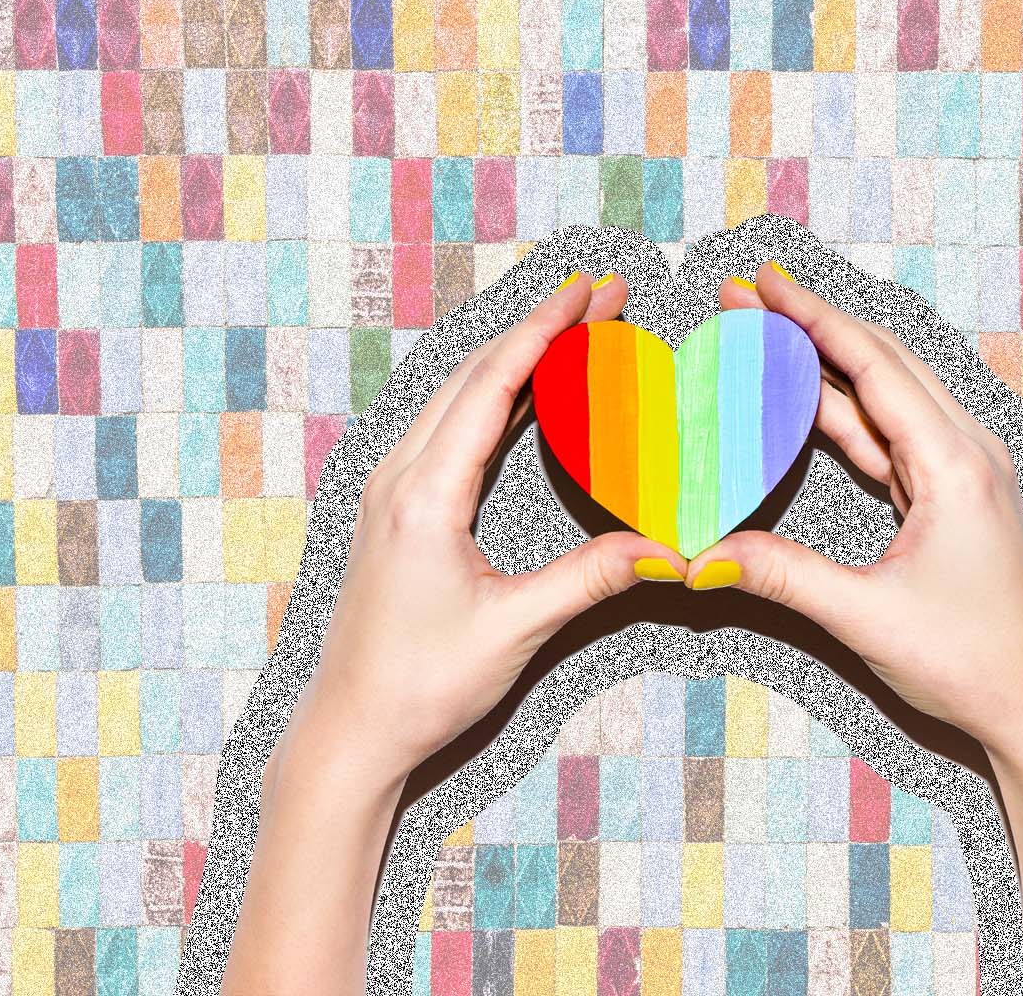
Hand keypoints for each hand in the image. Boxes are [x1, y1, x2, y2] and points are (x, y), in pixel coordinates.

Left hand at [290, 271, 690, 783]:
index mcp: (424, 496)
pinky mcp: (393, 511)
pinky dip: (493, 397)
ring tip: (575, 332)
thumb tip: (672, 552)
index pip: (491, 385)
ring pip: (456, 396)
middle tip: (602, 298)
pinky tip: (525, 396)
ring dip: (515, 358)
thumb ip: (592, 579)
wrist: (351, 730)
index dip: (546, 331)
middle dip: (540, 329)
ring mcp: (389, 492)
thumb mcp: (516, 629)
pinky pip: (446, 429)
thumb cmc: (420, 684)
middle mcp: (398, 479)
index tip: (591, 292)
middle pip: (473, 374)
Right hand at [704, 262, 1022, 764]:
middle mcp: (967, 452)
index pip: (873, 364)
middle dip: (812, 325)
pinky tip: (808, 401)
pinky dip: (847, 411)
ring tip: (764, 340)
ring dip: (827, 364)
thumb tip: (697, 559)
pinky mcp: (954, 497)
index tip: (764, 281)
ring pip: (888, 395)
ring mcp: (964, 472)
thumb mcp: (865, 616)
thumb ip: (781, 576)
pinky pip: (893, 435)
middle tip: (747, 299)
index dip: (812, 316)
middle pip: (882, 361)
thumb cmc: (970, 661)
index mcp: (955, 464)